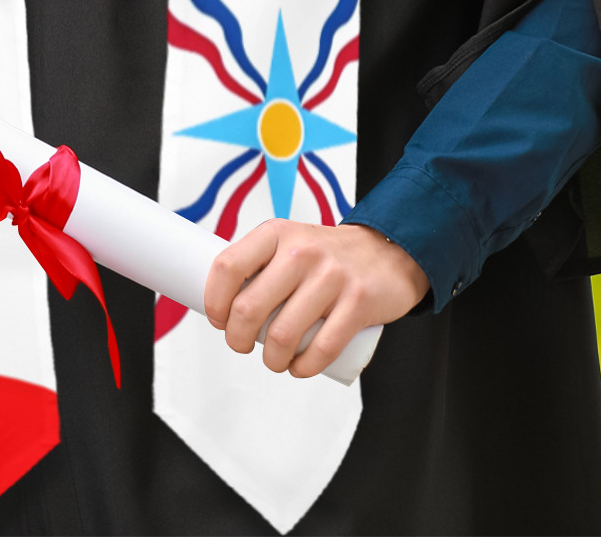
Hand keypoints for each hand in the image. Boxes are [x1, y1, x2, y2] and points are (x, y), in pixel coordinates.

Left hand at [203, 221, 428, 378]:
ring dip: (271, 359)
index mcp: (276, 233)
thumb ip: (258, 263)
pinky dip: (303, 368)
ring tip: (273, 360)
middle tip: (240, 345)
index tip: (217, 318)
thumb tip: (221, 301)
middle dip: (236, 338)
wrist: (386, 252)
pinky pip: (321, 349)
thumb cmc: (325, 255)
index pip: (228, 266)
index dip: (214, 300)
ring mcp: (331, 277)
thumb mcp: (288, 242)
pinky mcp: (358, 303)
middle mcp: (300, 251)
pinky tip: (298, 368)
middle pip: (249, 308)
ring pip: (282, 335)